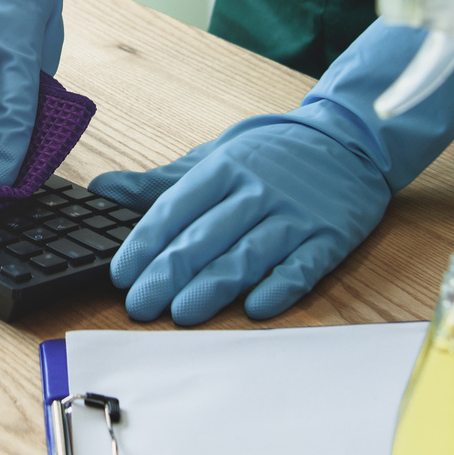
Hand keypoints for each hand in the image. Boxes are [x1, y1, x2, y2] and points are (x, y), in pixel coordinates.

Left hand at [92, 23, 453, 323]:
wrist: (350, 141)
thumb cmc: (272, 155)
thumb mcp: (214, 157)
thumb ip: (160, 183)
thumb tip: (103, 189)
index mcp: (224, 169)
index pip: (176, 208)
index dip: (146, 243)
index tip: (122, 274)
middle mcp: (257, 191)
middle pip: (206, 237)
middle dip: (169, 273)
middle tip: (140, 305)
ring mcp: (295, 215)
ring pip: (248, 255)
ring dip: (213, 286)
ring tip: (182, 314)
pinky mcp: (330, 237)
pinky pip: (302, 266)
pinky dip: (280, 287)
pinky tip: (257, 308)